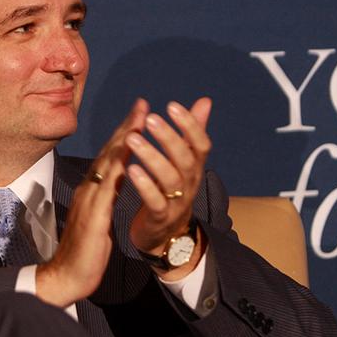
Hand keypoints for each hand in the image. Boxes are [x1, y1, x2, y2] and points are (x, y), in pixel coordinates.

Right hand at [36, 99, 148, 306]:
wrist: (66, 276)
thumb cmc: (83, 252)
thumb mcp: (99, 219)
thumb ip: (105, 198)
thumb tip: (116, 182)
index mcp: (92, 191)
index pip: (110, 157)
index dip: (124, 134)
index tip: (139, 113)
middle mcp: (88, 190)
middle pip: (109, 153)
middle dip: (126, 127)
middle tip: (142, 104)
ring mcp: (89, 201)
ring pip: (108, 164)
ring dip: (124, 140)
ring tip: (140, 120)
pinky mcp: (93, 217)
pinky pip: (108, 190)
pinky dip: (119, 171)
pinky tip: (130, 159)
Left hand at [126, 98, 211, 278]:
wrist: (166, 235)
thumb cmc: (171, 190)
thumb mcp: (184, 161)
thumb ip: (192, 132)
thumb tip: (205, 101)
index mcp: (194, 167)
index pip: (201, 144)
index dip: (190, 125)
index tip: (172, 105)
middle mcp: (190, 183)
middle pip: (186, 159)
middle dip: (169, 137)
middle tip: (150, 118)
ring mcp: (177, 201)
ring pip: (170, 178)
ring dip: (152, 157)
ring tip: (133, 139)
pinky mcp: (161, 217)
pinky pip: (155, 201)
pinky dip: (144, 185)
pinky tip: (131, 169)